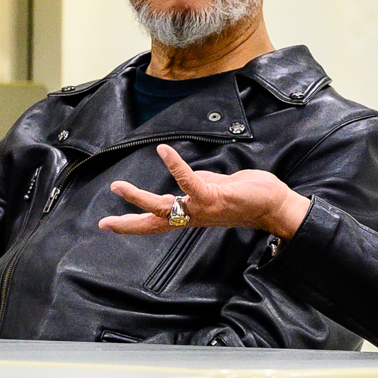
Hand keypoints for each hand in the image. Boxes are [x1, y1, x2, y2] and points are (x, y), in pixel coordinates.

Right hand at [99, 144, 311, 239]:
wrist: (274, 205)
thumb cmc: (248, 196)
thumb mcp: (216, 188)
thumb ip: (198, 184)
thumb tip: (186, 177)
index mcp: (190, 214)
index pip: (157, 221)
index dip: (133, 223)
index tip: (108, 225)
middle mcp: (192, 216)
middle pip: (154, 223)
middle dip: (128, 224)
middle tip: (103, 224)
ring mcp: (201, 208)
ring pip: (164, 207)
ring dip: (139, 197)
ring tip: (117, 186)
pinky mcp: (213, 196)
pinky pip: (189, 182)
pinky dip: (175, 165)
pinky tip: (163, 151)